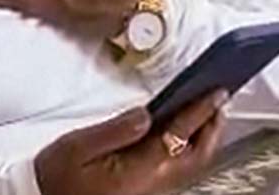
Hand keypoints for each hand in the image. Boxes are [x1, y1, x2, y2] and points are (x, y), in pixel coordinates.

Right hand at [34, 89, 228, 194]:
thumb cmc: (57, 175)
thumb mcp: (78, 147)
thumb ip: (115, 130)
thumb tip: (146, 114)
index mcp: (136, 171)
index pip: (177, 137)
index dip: (200, 112)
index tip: (216, 92)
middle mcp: (150, 183)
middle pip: (195, 156)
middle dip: (212, 126)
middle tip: (220, 98)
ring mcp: (150, 188)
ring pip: (190, 163)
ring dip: (204, 136)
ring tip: (209, 109)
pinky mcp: (144, 188)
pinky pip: (177, 165)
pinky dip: (189, 144)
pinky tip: (185, 128)